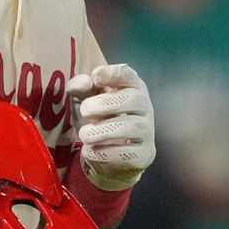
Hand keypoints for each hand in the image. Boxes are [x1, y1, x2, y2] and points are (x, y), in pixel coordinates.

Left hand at [67, 64, 155, 190]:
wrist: (111, 155)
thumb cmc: (99, 118)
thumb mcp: (86, 99)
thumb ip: (81, 88)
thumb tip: (82, 82)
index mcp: (132, 88)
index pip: (128, 74)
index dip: (112, 73)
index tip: (96, 77)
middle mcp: (145, 107)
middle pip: (133, 99)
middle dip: (102, 104)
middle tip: (85, 111)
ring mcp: (147, 131)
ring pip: (127, 127)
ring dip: (98, 131)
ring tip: (85, 135)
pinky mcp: (144, 154)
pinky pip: (123, 153)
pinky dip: (101, 152)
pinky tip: (90, 150)